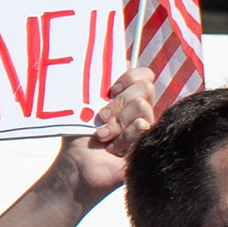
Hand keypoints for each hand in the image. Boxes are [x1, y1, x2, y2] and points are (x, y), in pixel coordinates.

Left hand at [48, 66, 165, 210]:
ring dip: (116, 123)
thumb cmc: (77, 137)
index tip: (110, 89)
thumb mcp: (83, 106)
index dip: (129, 77)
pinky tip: (113, 148)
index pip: (144, 76)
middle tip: (101, 118)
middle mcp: (140, 111)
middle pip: (144, 88)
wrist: (77, 165)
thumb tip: (99, 61)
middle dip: (117, 103)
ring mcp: (149, 128)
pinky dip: (122, 138)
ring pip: (142, 106)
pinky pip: (142, 126)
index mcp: (126, 99)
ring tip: (104, 136)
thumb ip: (94, 87)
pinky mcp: (151, 144)